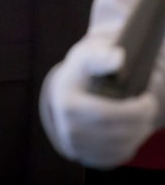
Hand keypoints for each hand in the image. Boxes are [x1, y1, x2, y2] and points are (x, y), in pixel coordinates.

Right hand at [40, 38, 159, 167]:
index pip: (106, 114)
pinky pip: (114, 158)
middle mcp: (67, 128)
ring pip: (118, 148)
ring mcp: (75, 146)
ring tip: (146, 118)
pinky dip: (130, 147)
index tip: (148, 98)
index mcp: (68, 103)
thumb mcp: (88, 57)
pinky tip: (135, 132)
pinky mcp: (83, 157)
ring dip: (139, 135)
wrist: (63, 92)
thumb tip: (119, 58)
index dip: (134, 110)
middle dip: (141, 122)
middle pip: (115, 134)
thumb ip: (102, 56)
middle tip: (152, 107)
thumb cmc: (81, 71)